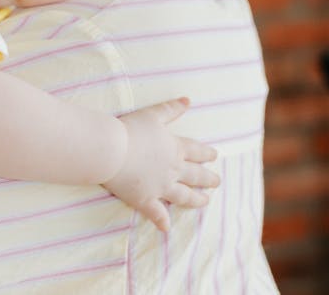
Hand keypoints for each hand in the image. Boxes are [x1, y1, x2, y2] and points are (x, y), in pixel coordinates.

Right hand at [102, 97, 219, 231]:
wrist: (110, 150)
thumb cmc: (130, 129)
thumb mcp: (153, 115)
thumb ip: (171, 109)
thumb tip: (188, 100)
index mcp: (175, 149)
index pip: (196, 152)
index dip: (206, 154)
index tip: (215, 157)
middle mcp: (173, 170)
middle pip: (195, 175)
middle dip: (208, 178)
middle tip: (217, 182)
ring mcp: (161, 187)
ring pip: (183, 196)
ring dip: (195, 200)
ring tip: (205, 202)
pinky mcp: (145, 199)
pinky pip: (156, 213)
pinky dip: (162, 221)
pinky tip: (167, 228)